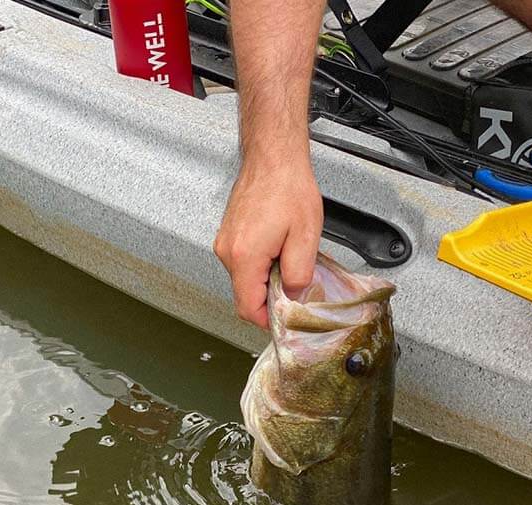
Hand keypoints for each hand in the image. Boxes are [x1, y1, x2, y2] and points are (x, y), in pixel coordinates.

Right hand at [214, 159, 322, 327]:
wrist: (273, 158)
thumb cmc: (288, 187)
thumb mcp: (306, 237)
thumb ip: (299, 275)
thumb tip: (293, 298)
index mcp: (244, 256)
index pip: (247, 309)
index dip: (268, 320)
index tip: (285, 319)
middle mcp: (228, 251)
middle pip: (245, 295)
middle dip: (270, 298)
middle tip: (297, 286)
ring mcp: (225, 242)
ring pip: (245, 279)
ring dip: (266, 279)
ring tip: (289, 257)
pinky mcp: (228, 235)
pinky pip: (243, 263)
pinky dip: (260, 265)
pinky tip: (278, 247)